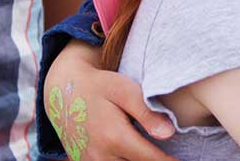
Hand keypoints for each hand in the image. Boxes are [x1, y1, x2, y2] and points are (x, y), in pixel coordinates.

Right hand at [45, 41, 176, 160]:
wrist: (62, 90)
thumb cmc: (100, 86)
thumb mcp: (124, 90)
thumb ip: (146, 112)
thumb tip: (169, 134)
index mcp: (114, 136)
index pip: (151, 159)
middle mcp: (100, 155)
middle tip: (177, 157)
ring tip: (160, 155)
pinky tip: (138, 155)